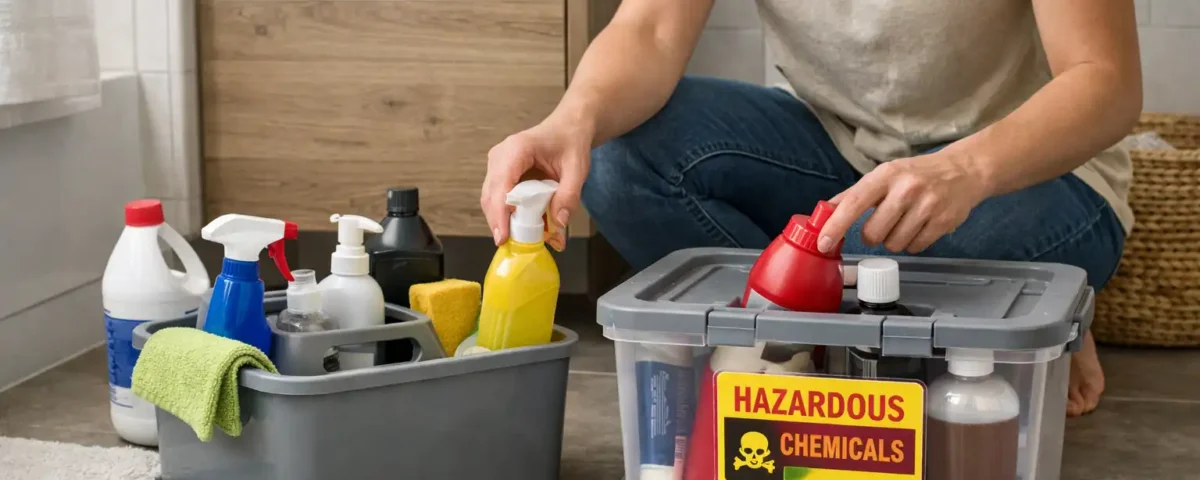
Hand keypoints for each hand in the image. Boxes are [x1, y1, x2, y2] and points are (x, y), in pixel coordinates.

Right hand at [481, 115, 592, 250]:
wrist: (567, 128)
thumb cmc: (570, 142)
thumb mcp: (577, 168)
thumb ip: (569, 195)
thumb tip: (559, 222)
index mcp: (517, 149)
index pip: (501, 185)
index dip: (500, 213)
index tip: (502, 237)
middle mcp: (500, 156)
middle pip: (491, 196)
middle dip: (500, 223)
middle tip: (513, 245)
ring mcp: (497, 165)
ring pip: (491, 200)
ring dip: (505, 221)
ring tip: (522, 239)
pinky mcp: (500, 174)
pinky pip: (499, 198)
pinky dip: (510, 215)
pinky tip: (525, 226)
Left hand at [817, 151, 992, 253]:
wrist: (963, 171)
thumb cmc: (916, 174)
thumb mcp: (884, 175)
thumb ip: (854, 194)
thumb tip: (824, 212)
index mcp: (885, 175)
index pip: (854, 203)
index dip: (836, 225)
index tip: (823, 243)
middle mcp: (906, 189)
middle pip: (873, 233)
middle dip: (872, 235)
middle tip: (882, 224)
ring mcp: (927, 206)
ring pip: (894, 244)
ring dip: (893, 240)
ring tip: (904, 222)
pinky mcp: (944, 222)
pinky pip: (915, 247)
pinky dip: (912, 243)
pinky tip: (919, 226)